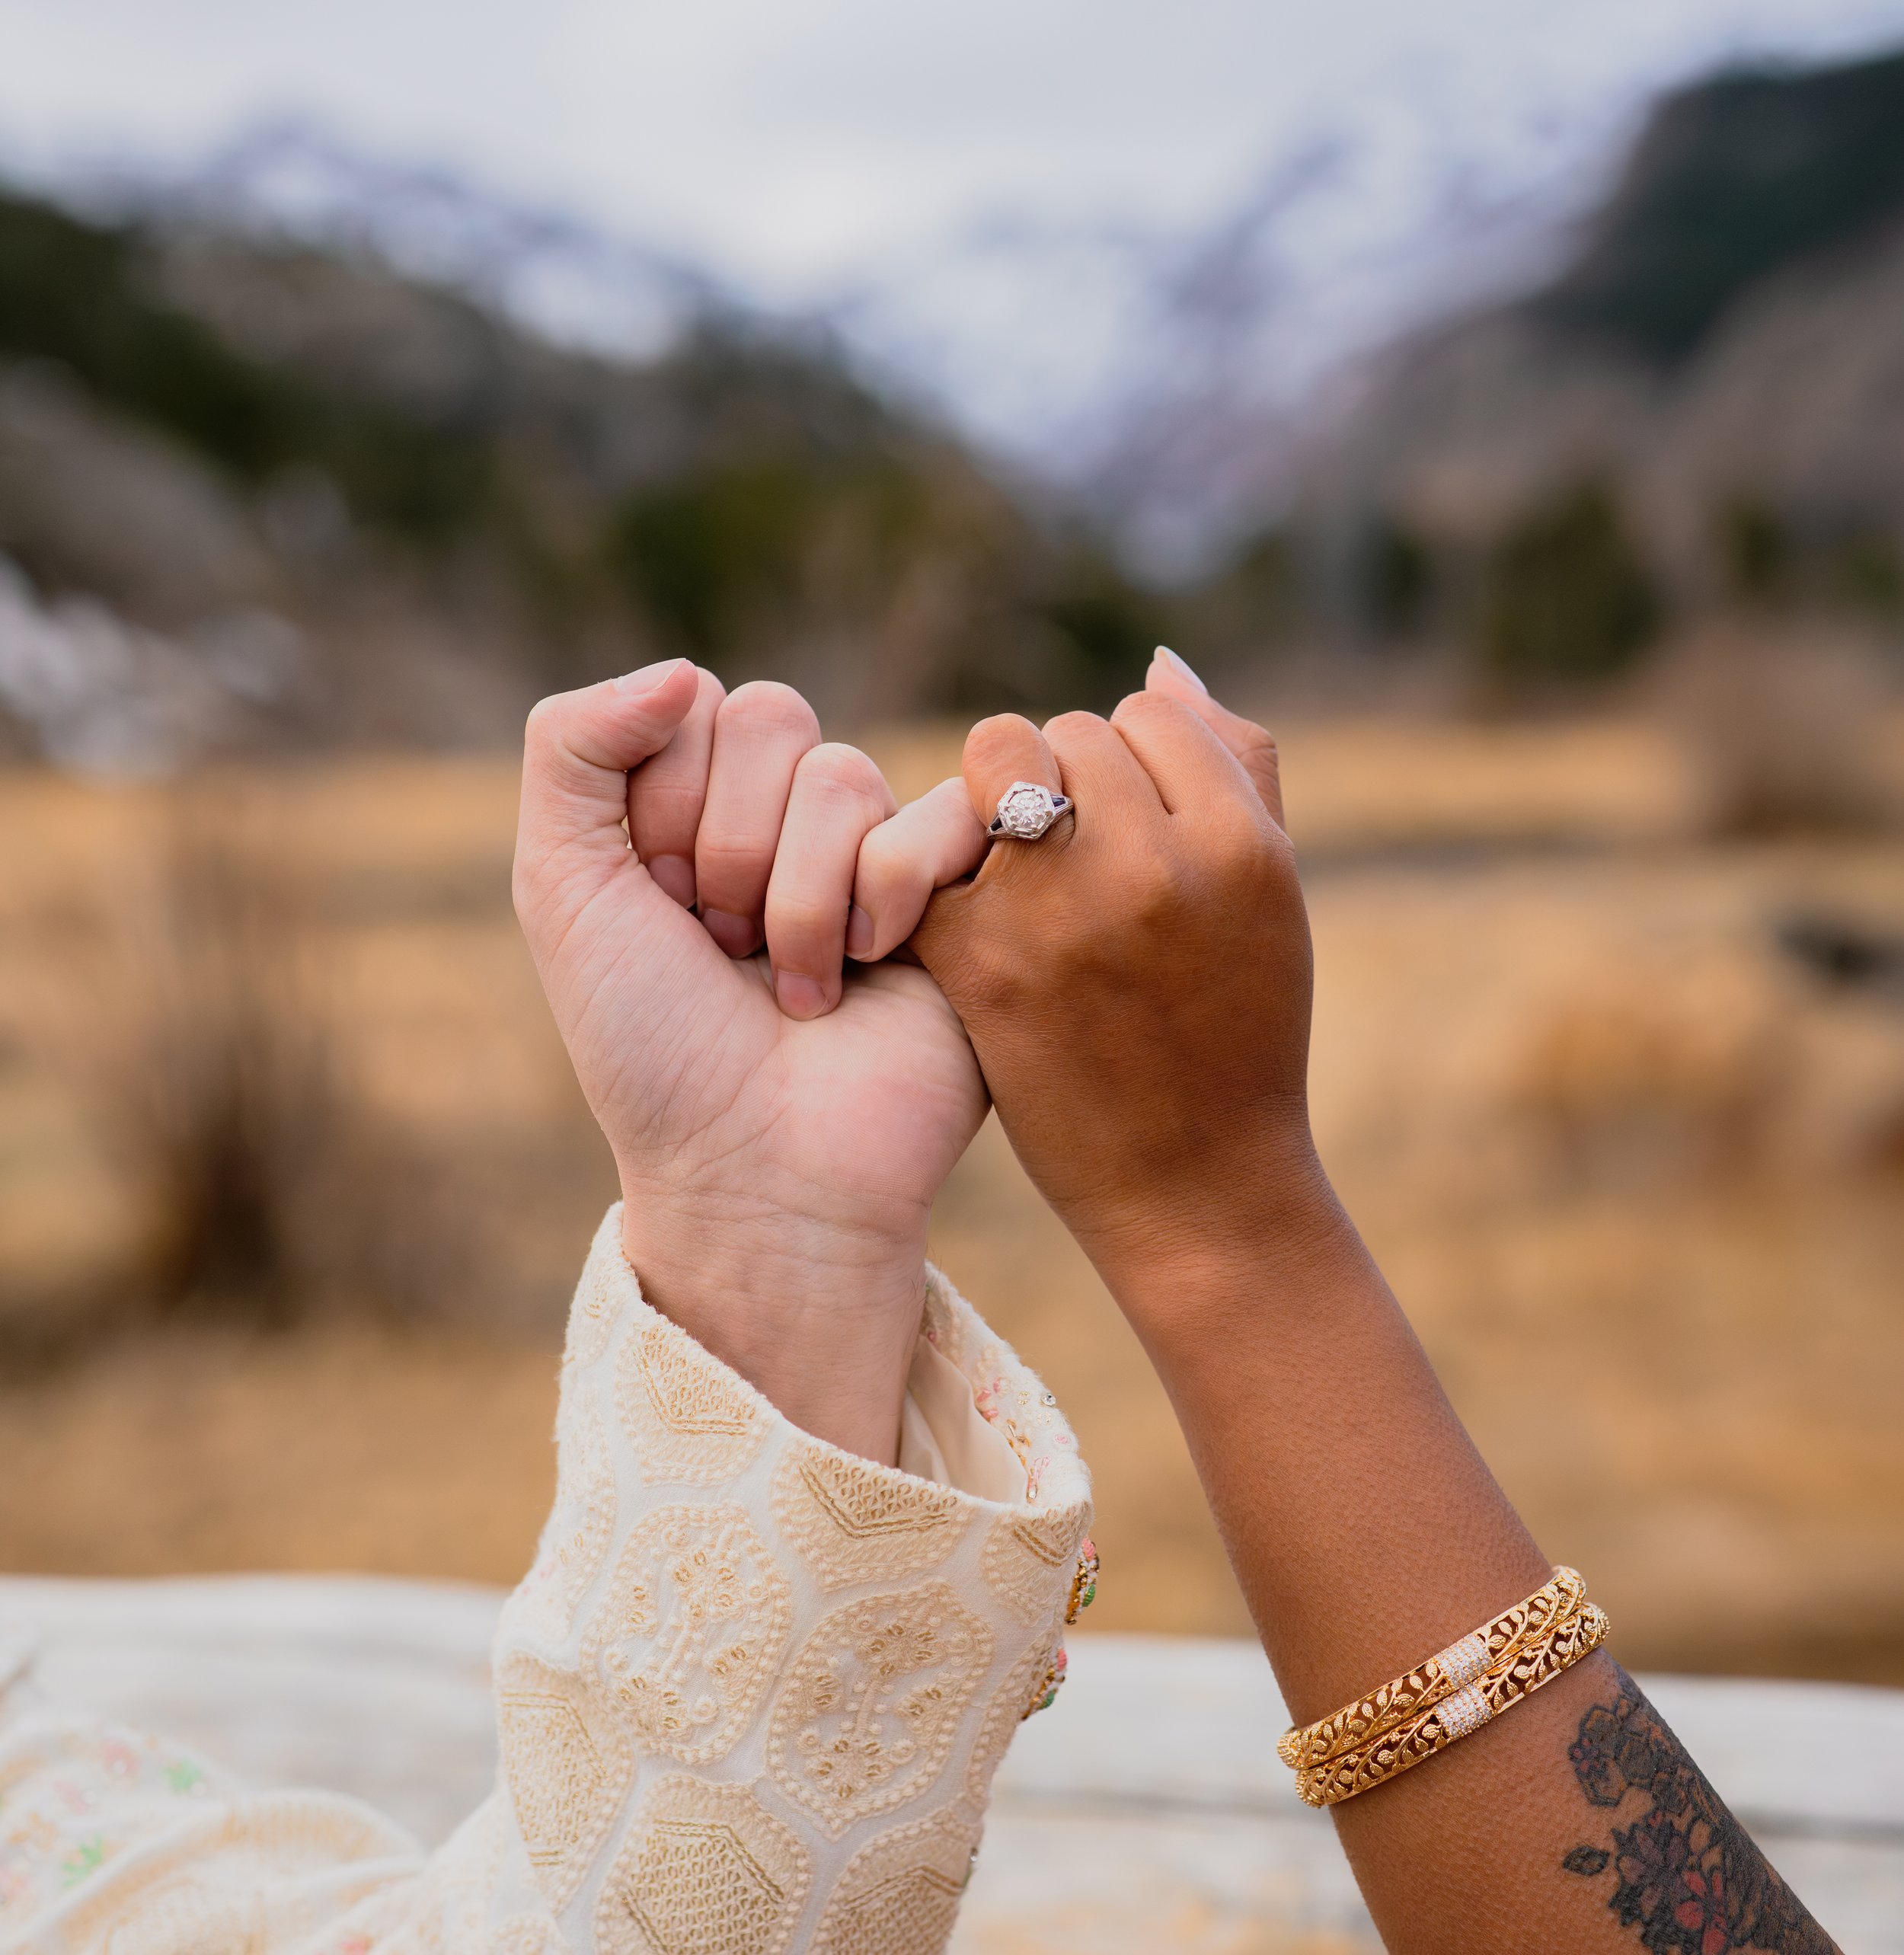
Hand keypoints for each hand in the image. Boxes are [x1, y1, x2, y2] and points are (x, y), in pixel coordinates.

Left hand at [512, 660, 986, 1461]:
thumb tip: (680, 667)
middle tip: (723, 948)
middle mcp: (787, 818)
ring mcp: (877, 852)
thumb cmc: (653, 1047)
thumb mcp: (563, 887)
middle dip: (728, 848)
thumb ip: (572, 747)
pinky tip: (874, 970)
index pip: (690, 702)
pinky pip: (942, 813)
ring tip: (794, 986)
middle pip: (771, 718)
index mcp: (693, 806)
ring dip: (798, 899)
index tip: (658, 906)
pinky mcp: (961, 892)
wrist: (756, 1171)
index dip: (665, 805)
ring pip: (843, 774)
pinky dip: (888, 896)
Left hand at [907, 650, 1331, 1308]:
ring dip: (995, 805)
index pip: (1151, 715)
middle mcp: (1154, 864)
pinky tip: (959, 921)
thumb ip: (1237, 771)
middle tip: (1064, 857)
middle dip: (1061, 782)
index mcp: (1240, 844)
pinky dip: (934, 872)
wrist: (1193, 1185)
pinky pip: (929, 846)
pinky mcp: (983, 960)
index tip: (1128, 825)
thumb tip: (1162, 664)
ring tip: (1016, 874)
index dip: (1133, 763)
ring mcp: (1063, 911)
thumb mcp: (1273, 899)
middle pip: (1067, 732)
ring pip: (994, 763)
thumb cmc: (1240, 1035)